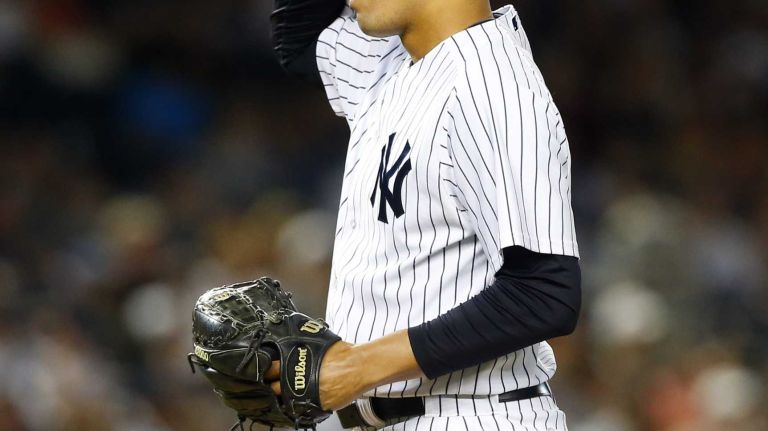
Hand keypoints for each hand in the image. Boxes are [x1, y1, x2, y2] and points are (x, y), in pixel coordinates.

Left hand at [265, 330, 422, 410]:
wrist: (359, 367)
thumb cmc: (343, 353)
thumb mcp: (317, 341)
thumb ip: (302, 345)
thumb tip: (292, 340)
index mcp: (294, 363)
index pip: (269, 369)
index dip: (263, 371)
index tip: (260, 373)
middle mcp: (297, 380)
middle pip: (273, 388)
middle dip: (270, 387)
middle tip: (269, 386)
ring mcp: (306, 395)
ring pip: (285, 402)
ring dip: (284, 399)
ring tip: (284, 396)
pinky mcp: (317, 406)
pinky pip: (302, 409)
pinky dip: (300, 407)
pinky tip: (300, 403)